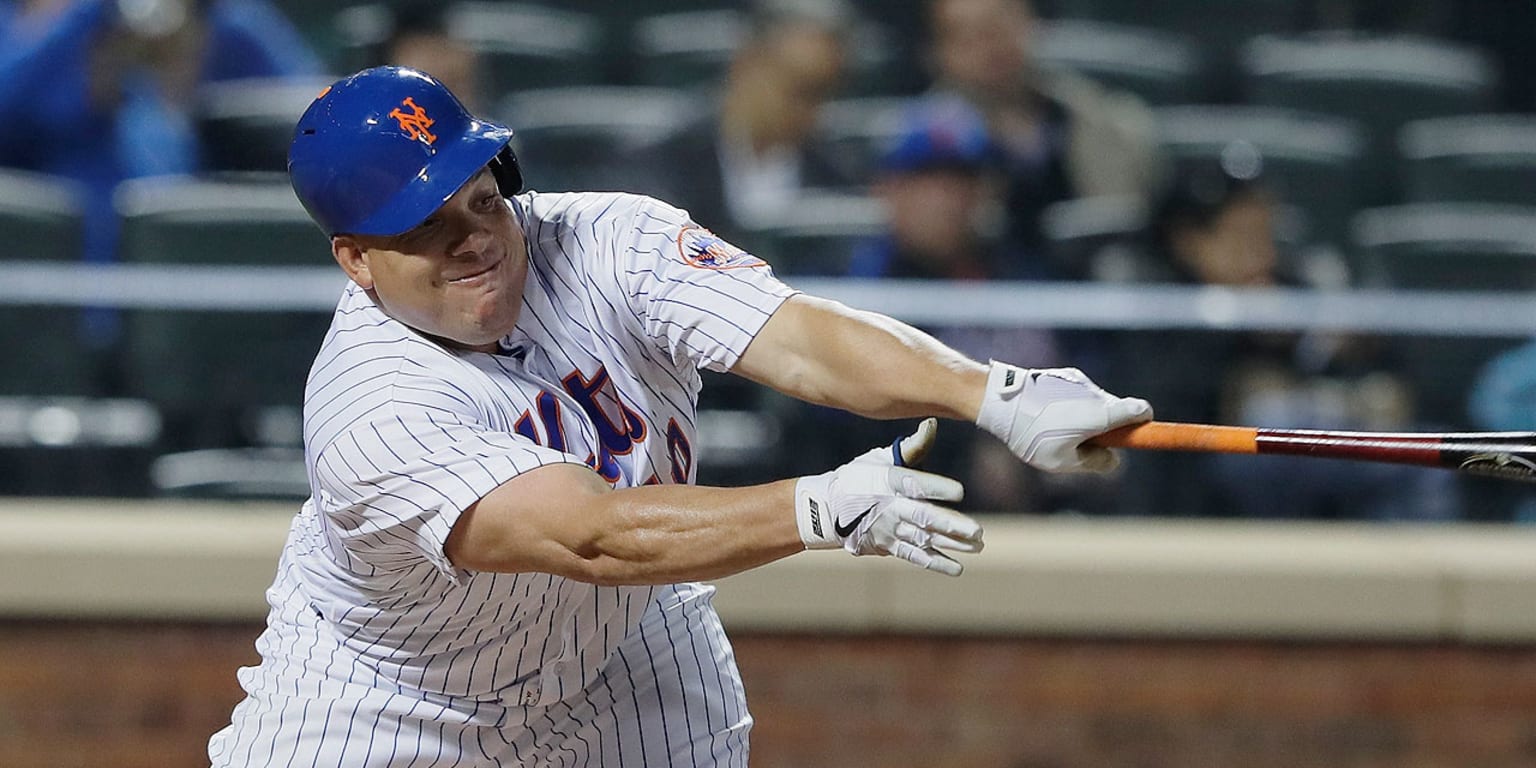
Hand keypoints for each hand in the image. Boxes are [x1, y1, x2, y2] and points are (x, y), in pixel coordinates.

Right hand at [794, 419, 983, 575]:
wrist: (827, 508)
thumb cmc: (861, 477)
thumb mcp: (881, 458)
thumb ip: (912, 446)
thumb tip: (932, 424)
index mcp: (889, 481)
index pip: (915, 484)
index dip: (937, 488)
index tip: (959, 492)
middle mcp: (890, 507)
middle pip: (923, 517)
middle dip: (951, 525)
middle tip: (977, 531)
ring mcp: (888, 530)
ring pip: (923, 539)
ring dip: (951, 544)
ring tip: (978, 545)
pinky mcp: (887, 546)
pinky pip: (913, 556)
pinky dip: (935, 563)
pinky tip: (957, 567)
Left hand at [975, 361, 1152, 472]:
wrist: (1001, 399)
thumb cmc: (1031, 434)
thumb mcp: (1063, 460)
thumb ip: (1094, 463)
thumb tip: (1113, 461)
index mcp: (1103, 413)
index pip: (1142, 411)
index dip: (1144, 424)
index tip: (1135, 436)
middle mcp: (1096, 392)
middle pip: (1118, 409)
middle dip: (1109, 427)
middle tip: (1084, 443)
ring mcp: (1079, 381)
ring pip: (1095, 402)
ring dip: (1087, 417)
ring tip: (1057, 431)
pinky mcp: (1063, 375)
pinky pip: (1078, 394)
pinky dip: (1071, 406)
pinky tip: (1046, 416)